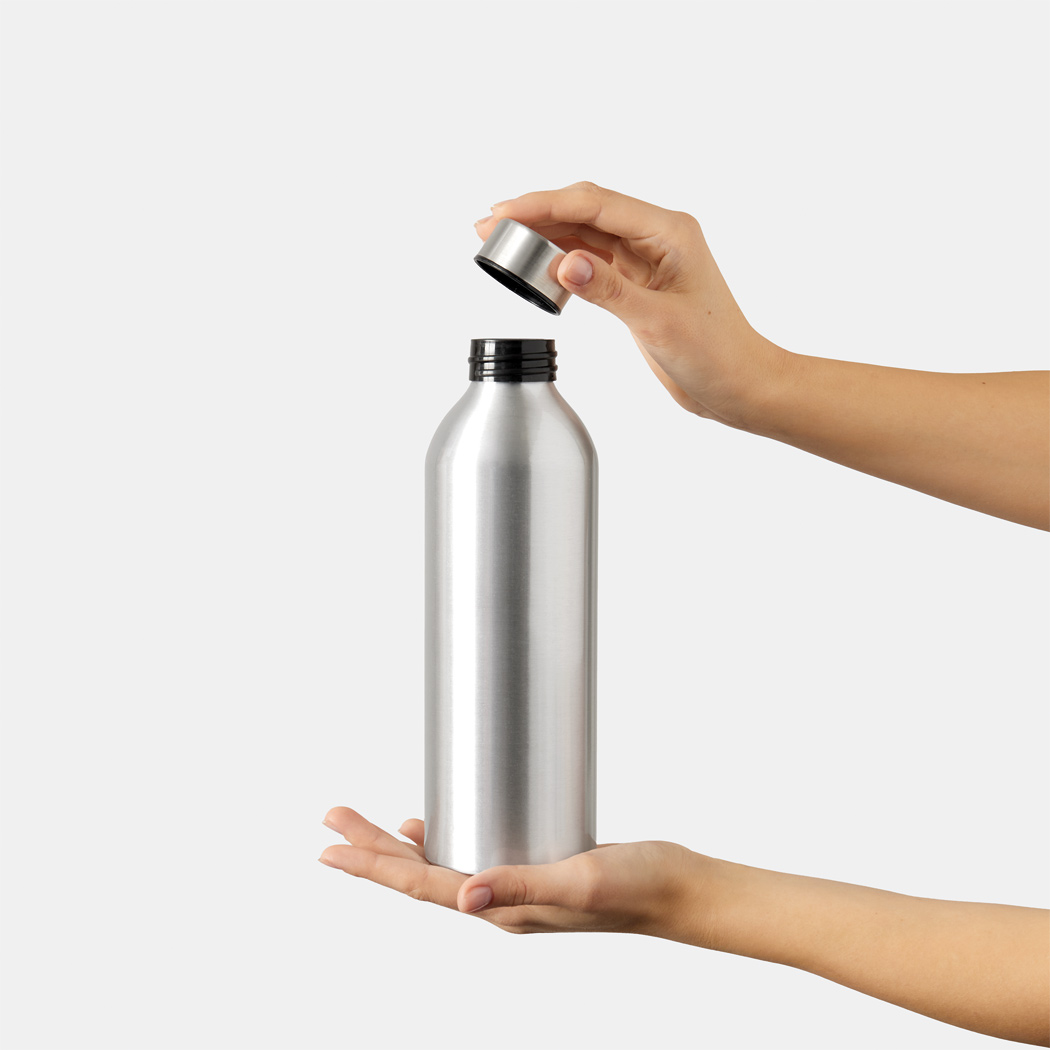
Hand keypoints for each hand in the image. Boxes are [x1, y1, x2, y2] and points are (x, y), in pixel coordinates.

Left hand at [318, 806, 698, 936]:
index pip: (422, 887)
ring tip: (368, 826)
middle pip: (421, 874)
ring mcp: (518, 885)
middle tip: (333, 818)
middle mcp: (502, 902)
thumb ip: (522, 886)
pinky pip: (473, 855)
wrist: (677, 890)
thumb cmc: (636, 888)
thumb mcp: (579, 881)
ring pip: (443, 864)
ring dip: (401, 846)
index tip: (329, 848)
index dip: (373, 866)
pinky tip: (435, 825)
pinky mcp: (535, 866)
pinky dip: (444, 840)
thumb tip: (462, 898)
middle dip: (373, 848)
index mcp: (503, 911)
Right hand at [474, 181, 786, 426]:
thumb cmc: (717, 353)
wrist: (738, 385)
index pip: (595, 204)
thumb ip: (610, 291)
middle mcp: (656, 237)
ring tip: (500, 243)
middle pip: (585, 211)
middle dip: (535, 215)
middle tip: (488, 226)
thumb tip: (564, 264)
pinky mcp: (636, 284)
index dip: (544, 205)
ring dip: (542, 236)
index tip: (505, 213)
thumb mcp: (659, 323)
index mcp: (669, 232)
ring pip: (583, 234)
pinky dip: (559, 260)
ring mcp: (645, 259)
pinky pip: (590, 261)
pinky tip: (535, 264)